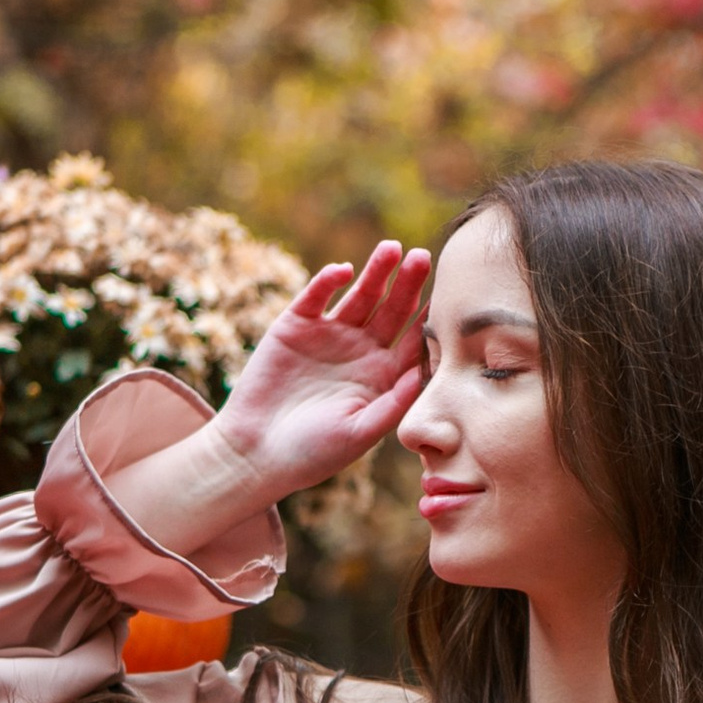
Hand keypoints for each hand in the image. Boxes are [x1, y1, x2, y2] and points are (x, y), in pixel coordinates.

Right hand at [104, 242, 428, 554]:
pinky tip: (343, 271)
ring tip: (392, 249)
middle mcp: (360, 350)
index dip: (428, 318)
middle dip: (407, 284)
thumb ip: (394, 402)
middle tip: (422, 258)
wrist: (256, 453)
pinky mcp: (295, 326)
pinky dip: (327, 281)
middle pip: (391, 310)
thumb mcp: (361, 431)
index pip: (413, 340)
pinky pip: (316, 296)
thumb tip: (425, 371)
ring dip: (375, 272)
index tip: (447, 299)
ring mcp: (329, 335)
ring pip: (359, 295)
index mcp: (383, 375)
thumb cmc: (313, 453)